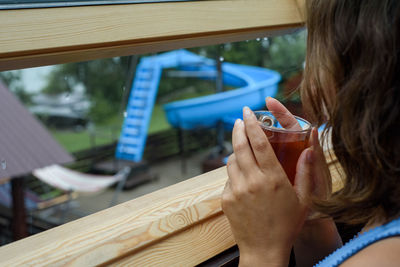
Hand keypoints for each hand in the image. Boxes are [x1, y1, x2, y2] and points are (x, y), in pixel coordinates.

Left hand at [221, 100, 313, 265]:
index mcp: (272, 179)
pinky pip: (227, 177)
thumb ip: (306, 172)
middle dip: (238, 129)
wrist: (264, 249)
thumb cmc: (286, 225)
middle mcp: (251, 181)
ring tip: (243, 148)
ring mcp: (236, 190)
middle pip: (240, 146)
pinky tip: (243, 176)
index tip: (247, 112)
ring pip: (231, 160)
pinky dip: (234, 171)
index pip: (259, 143)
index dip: (252, 124)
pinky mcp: (226, 199)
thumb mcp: (303, 200)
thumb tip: (310, 149)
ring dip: (235, 150)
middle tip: (239, 119)